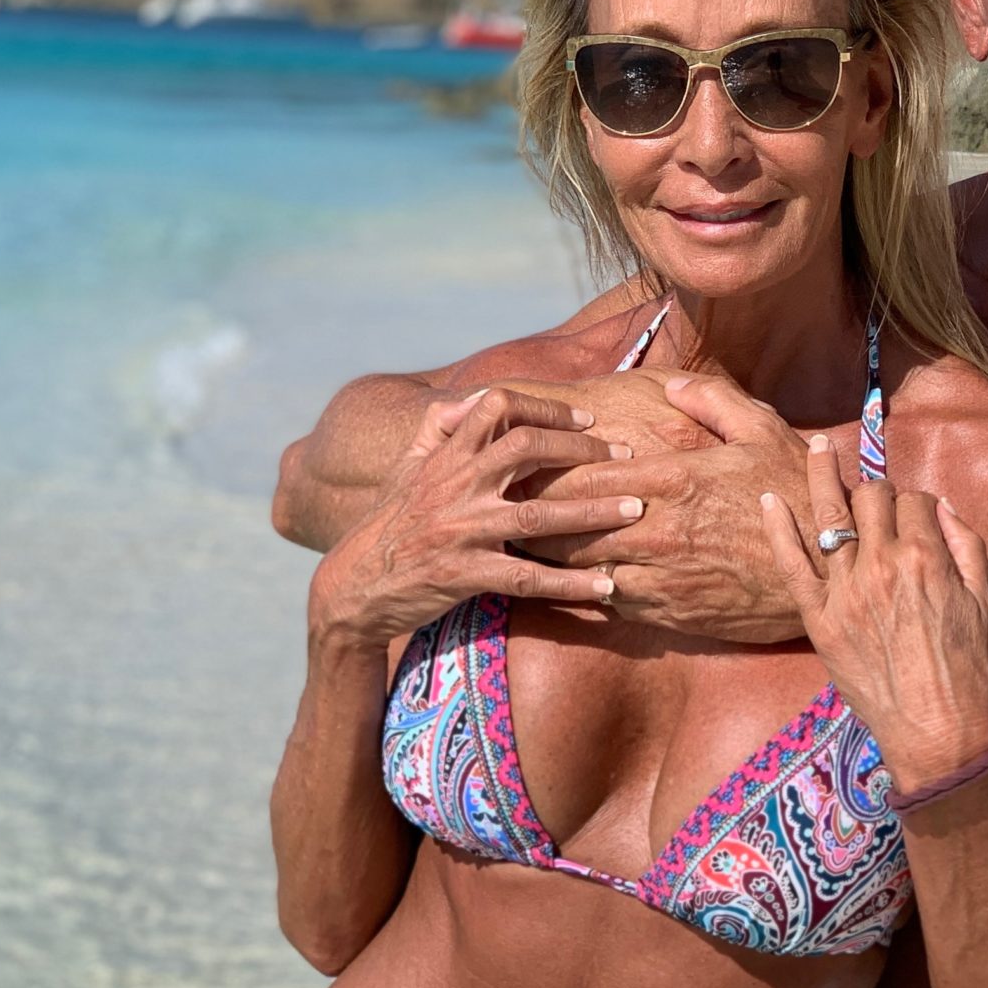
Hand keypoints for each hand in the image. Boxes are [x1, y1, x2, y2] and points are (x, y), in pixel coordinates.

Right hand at [308, 388, 633, 644]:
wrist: (353, 588)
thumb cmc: (389, 523)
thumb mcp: (406, 469)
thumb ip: (437, 429)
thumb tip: (469, 400)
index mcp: (446, 456)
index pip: (498, 407)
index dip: (546, 408)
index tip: (586, 421)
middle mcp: (455, 486)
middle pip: (527, 449)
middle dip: (582, 452)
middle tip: (627, 459)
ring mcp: (461, 531)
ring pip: (538, 515)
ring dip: (592, 513)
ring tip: (635, 511)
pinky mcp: (464, 575)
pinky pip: (527, 579)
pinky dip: (570, 583)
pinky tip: (607, 586)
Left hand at [519, 371, 813, 643]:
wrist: (830, 568)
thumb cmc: (796, 494)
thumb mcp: (762, 430)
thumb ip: (712, 400)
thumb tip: (672, 384)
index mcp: (672, 478)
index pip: (585, 476)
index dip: (544, 472)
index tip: (517, 466)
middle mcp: (657, 528)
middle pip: (569, 524)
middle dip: (530, 516)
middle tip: (497, 509)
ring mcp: (661, 574)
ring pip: (580, 568)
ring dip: (546, 558)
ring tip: (516, 546)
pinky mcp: (670, 612)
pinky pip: (609, 603)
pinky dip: (580, 592)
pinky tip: (563, 583)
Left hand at [761, 435, 987, 795]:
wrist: (937, 731)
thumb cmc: (970, 671)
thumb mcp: (985, 603)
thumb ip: (967, 547)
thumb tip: (942, 509)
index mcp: (926, 557)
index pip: (914, 499)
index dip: (916, 501)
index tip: (915, 513)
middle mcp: (881, 564)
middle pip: (871, 498)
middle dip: (875, 489)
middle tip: (873, 495)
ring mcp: (845, 590)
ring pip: (830, 515)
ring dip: (822, 476)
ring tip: (815, 448)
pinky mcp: (819, 619)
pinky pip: (791, 564)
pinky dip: (777, 529)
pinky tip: (769, 500)